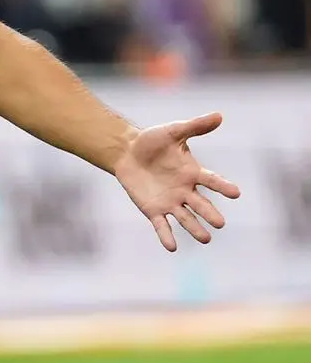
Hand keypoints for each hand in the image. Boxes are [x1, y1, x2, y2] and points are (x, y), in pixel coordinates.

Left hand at [113, 113, 240, 251]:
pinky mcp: (154, 210)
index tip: (235, 192)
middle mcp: (185, 191)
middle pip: (201, 204)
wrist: (126, 152)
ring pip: (186, 218)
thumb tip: (219, 115)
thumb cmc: (152, 141)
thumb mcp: (173, 132)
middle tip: (220, 223)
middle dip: (210, 213)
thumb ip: (195, 126)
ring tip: (206, 239)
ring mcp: (170, 202)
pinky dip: (166, 236)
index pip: (211, 181)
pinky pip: (162, 225)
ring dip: (195, 228)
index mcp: (193, 173)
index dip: (223, 186)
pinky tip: (171, 247)